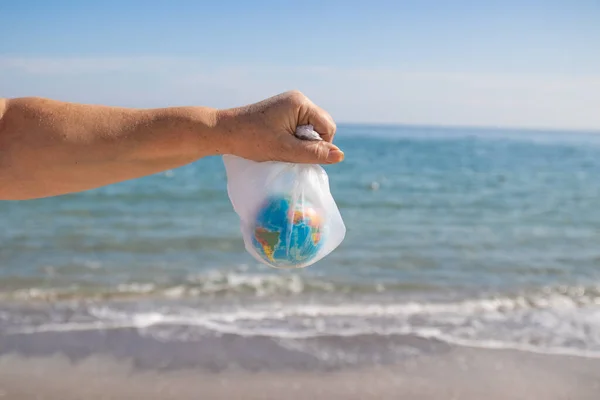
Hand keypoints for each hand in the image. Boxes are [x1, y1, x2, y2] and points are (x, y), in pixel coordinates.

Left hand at [216, 90, 344, 163]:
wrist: (223, 132)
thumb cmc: (252, 141)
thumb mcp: (285, 150)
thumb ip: (313, 153)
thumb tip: (341, 155)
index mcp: (301, 102)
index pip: (327, 127)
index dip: (320, 146)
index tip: (299, 155)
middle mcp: (297, 99)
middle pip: (321, 126)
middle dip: (311, 143)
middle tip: (290, 152)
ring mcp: (289, 104)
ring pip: (310, 128)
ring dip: (301, 142)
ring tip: (282, 148)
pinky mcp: (282, 112)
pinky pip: (299, 127)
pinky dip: (294, 139)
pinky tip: (279, 144)